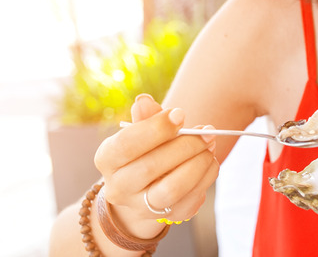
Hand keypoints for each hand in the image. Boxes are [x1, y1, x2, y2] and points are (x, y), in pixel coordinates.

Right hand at [93, 94, 219, 236]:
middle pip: (151, 167)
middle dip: (185, 145)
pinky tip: (209, 160)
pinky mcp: (170, 216)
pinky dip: (207, 175)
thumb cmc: (145, 150)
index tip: (181, 114)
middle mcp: (118, 187)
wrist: (145, 188)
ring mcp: (142, 207)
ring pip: (172, 189)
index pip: (127, 144)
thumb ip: (146, 117)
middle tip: (206, 132)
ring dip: (198, 163)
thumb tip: (144, 101)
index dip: (156, 128)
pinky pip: (192, 197)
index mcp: (107, 158)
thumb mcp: (142, 131)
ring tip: (210, 145)